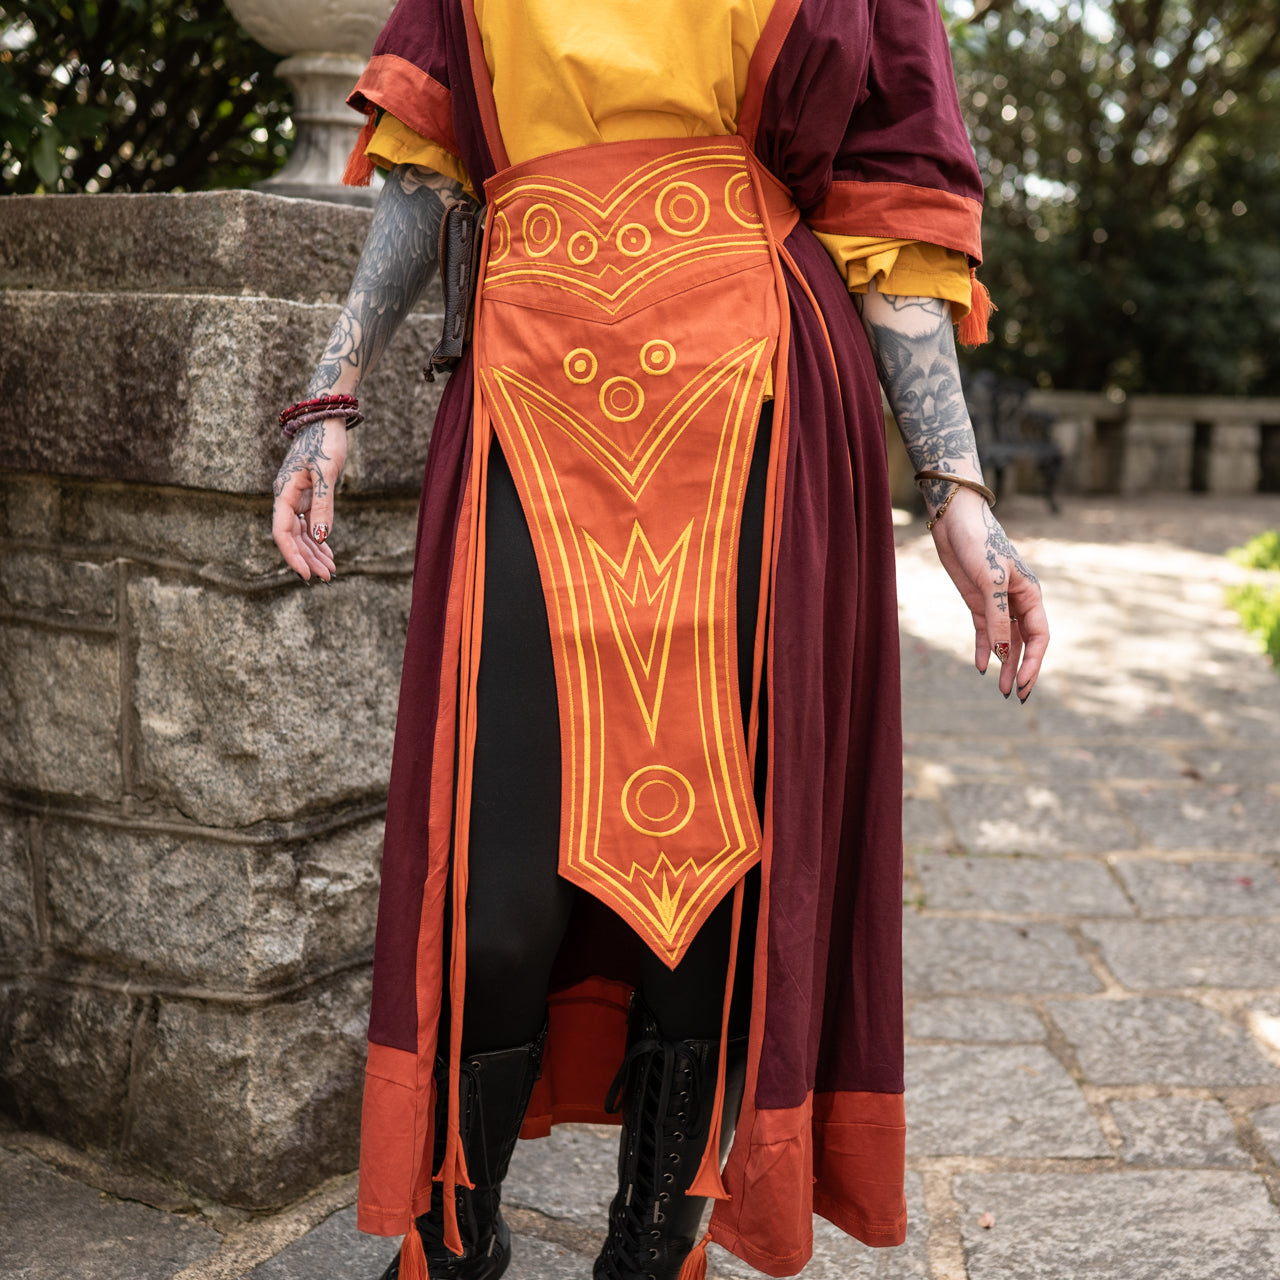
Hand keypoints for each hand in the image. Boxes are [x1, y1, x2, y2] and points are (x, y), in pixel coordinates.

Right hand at [271, 418, 346, 580]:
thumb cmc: (324, 441)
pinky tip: (329, 554)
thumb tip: (320, 538)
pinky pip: (310, 524)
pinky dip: (319, 539)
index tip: (306, 574)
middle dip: (308, 558)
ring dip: (315, 553)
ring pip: (302, 533)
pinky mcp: (308, 495)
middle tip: (327, 577)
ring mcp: (297, 497)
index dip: (292, 555)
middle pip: (293, 537)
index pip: (282, 532)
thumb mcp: (326, 472)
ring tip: (331, 571)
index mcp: (284, 492)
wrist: (327, 419)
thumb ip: (323, 504)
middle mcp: (287, 497)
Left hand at [927, 487, 1047, 700]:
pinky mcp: (977, 601)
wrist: (955, 521)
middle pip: (1024, 642)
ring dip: (1003, 664)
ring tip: (1001, 689)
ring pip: (1005, 640)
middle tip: (1015, 696)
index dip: (1033, 661)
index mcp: (1030, 594)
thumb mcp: (989, 581)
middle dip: (1021, 669)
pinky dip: (982, 649)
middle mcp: (1018, 600)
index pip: (1039, 635)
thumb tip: (1001, 652)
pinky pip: (984, 631)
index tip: (1023, 682)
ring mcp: (997, 602)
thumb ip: (997, 617)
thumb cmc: (980, 543)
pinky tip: (980, 667)